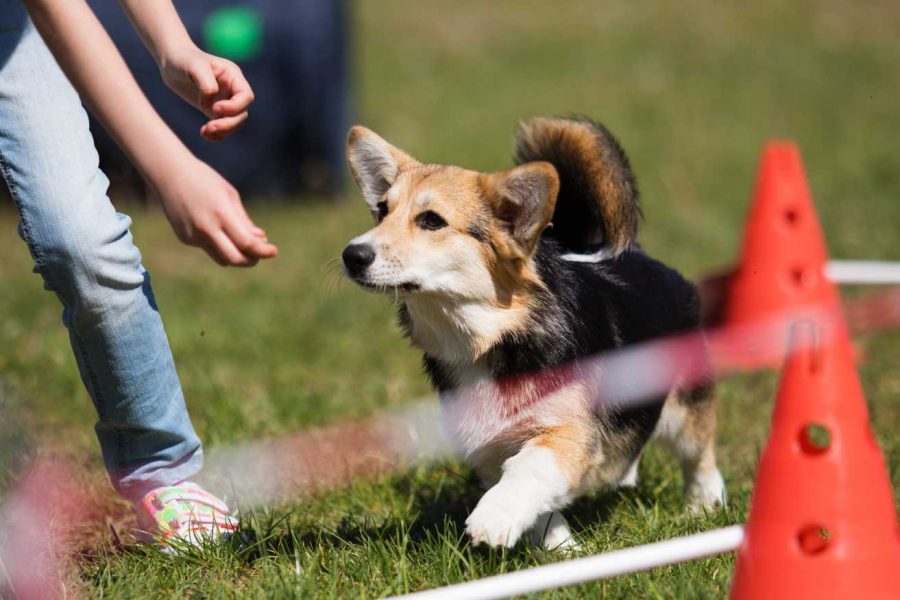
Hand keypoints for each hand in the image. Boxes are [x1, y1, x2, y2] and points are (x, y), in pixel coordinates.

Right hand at [154, 156, 277, 265]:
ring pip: (221, 258)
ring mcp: (193, 236)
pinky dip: (219, 244)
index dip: (263, 251)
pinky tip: (215, 228)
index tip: (274, 251)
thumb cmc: (205, 180)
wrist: (169, 173)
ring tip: (244, 244)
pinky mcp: (185, 238)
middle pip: (235, 259)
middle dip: (251, 260)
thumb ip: (244, 221)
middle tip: (260, 254)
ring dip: (236, 256)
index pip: (247, 244)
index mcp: (221, 214)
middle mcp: (206, 228)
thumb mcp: (230, 195)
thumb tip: (260, 240)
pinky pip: (208, 248)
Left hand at [159, 45, 253, 141]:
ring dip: (223, 131)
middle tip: (210, 127)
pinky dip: (216, 135)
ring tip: (205, 132)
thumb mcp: (194, 66)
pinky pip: (222, 127)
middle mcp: (232, 90)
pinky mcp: (214, 111)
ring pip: (234, 123)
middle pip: (241, 113)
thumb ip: (206, 81)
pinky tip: (204, 133)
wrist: (170, 62)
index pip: (246, 96)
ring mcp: (225, 101)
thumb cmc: (183, 59)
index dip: (235, 106)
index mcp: (233, 76)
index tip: (215, 108)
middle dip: (228, 123)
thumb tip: (213, 99)